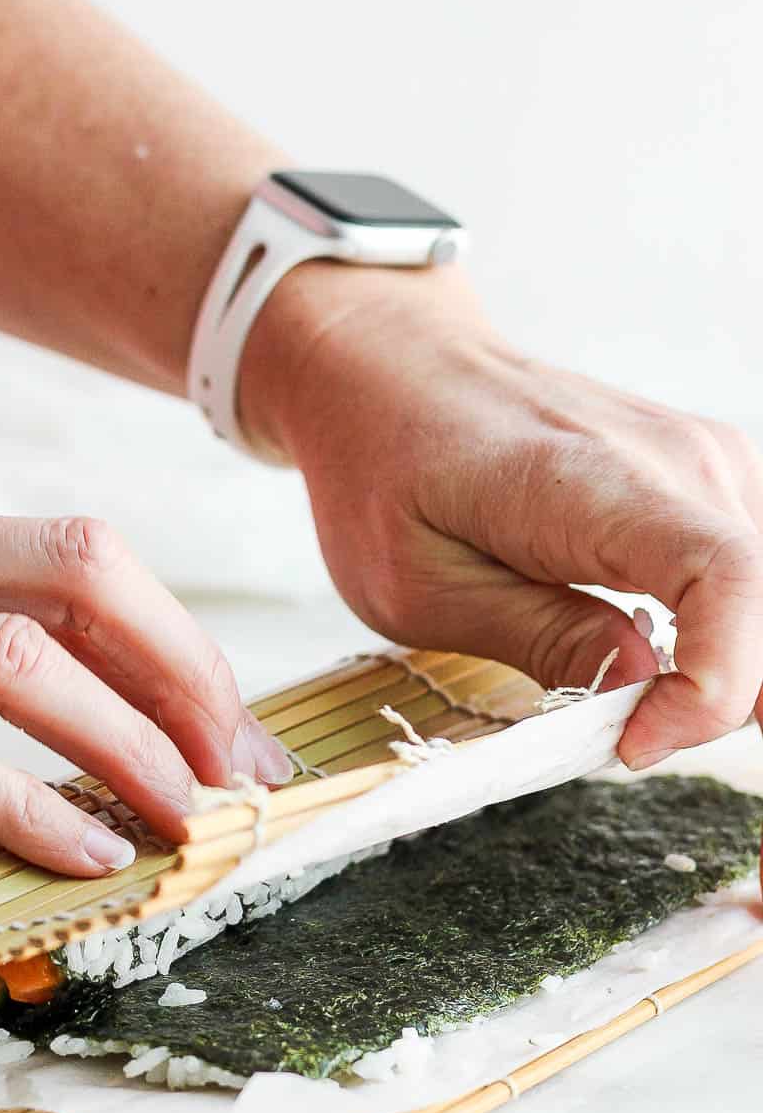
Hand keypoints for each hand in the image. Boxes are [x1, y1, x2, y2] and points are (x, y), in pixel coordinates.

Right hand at [0, 476, 290, 880]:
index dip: (171, 643)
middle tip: (242, 775)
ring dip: (124, 746)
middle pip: (74, 572)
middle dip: (181, 676)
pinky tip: (77, 854)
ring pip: (13, 660)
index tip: (228, 732)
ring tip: (186, 823)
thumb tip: (35, 811)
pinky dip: (19, 807)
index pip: (70, 556)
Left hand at [239, 262, 762, 768]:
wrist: (391, 372)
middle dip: (717, 696)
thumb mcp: (422, 587)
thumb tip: (640, 688)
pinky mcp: (707, 474)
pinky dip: (731, 631)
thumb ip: (540, 639)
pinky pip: (750, 570)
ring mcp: (703, 459)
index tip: (636, 741)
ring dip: (731, 666)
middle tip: (628, 732)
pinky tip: (671, 659)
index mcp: (594, 482)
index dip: (713, 686)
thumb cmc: (386, 471)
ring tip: (644, 701)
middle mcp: (676, 458)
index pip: (728, 579)